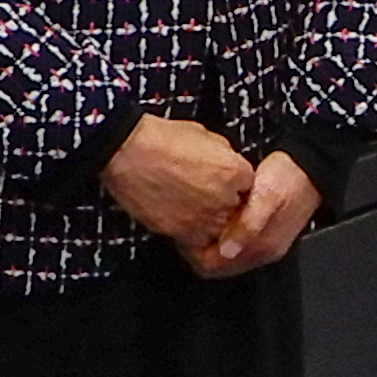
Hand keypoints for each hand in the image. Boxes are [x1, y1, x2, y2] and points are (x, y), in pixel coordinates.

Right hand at [101, 114, 252, 248]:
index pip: (250, 186)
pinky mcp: (183, 233)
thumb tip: (229, 165)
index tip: (224, 180)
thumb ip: (225, 155)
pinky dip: (193, 232)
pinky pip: (199, 241)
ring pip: (221, 229)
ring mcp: (204, 219)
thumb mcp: (205, 135)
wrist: (127, 153)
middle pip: (238, 210)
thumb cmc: (162, 138)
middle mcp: (224, 199)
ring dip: (211, 220)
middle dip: (227, 203)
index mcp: (234, 171)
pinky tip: (182, 216)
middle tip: (204, 192)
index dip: (236, 183)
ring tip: (192, 204)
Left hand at [189, 152, 320, 278]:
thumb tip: (227, 250)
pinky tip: (216, 215)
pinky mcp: (265, 230)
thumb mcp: (265, 196)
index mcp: (262, 246)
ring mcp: (264, 242)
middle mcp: (262, 250)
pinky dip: (221, 232)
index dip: (192, 253)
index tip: (181, 233)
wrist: (312, 164)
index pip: (213, 267)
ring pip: (224, 253)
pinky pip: (234, 241)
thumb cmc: (289, 176)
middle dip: (197, 248)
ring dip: (208, 240)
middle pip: (217, 264)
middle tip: (184, 225)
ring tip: (197, 219)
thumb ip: (247, 225)